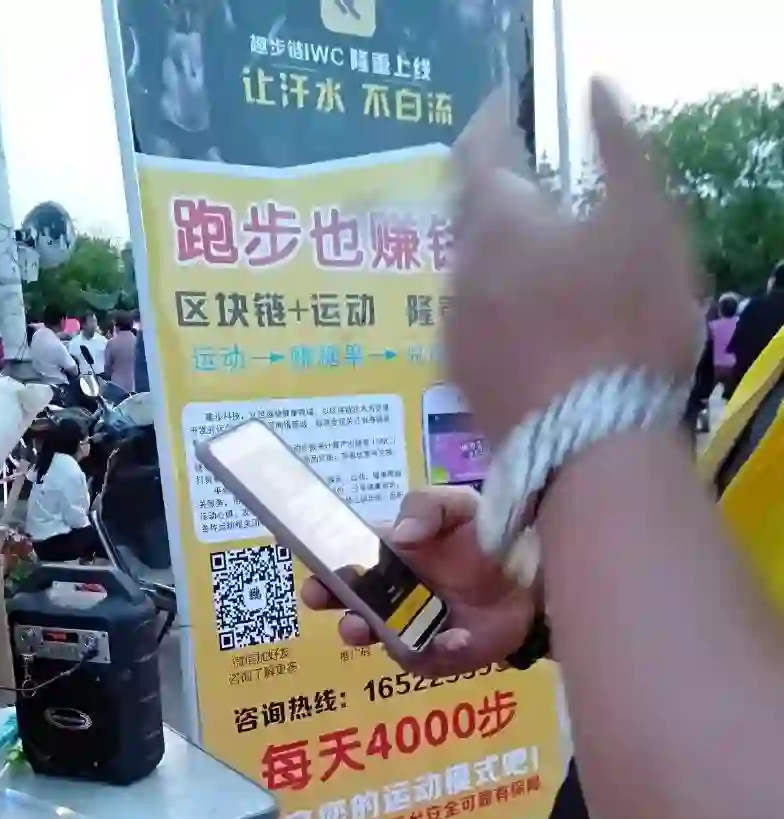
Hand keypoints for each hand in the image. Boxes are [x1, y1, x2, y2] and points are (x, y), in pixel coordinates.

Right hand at [299, 487, 537, 676]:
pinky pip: (428, 661)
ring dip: (371, 636)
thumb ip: (425, 509)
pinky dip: (437, 652)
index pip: (346, 564)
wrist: (540, 574)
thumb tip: (398, 538)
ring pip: (382, 641)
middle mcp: (394, 596)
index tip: (312, 576)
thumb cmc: (491, 535)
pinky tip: (455, 638)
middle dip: (334, 608)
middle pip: (351, 608)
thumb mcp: (459, 506)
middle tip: (328, 605)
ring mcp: (415, 628)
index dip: (323, 571)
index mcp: (389, 557)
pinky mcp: (443, 654)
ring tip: (366, 628)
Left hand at [447, 79, 700, 446]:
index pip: (477, 155)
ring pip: (467, 278)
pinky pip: (470, 328)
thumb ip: (619, 147)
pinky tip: (524, 328)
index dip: (488, 126)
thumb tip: (593, 93)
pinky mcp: (459, 383)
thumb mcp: (647, 220)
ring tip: (535, 269)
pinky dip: (492, 313)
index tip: (500, 111)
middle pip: (469, 220)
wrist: (590, 446)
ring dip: (495, 263)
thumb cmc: (628, 324)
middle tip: (528, 195)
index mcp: (499, 224)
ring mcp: (451, 333)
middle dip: (495, 201)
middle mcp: (457, 273)